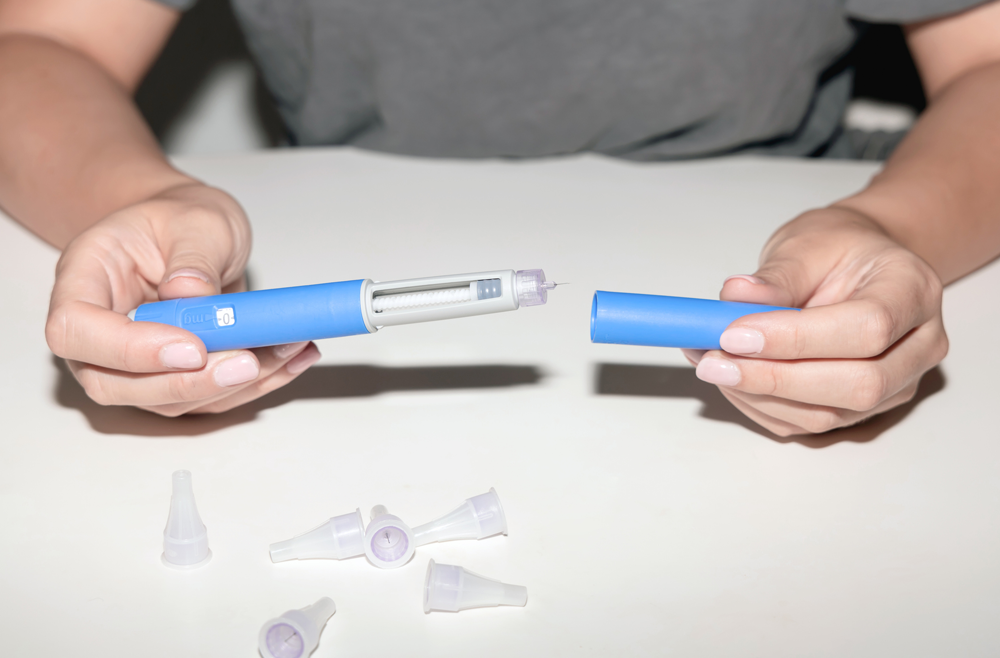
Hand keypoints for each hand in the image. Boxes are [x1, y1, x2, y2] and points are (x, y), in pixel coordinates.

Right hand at [45, 182, 320, 415]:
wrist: (190, 233)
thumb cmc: (179, 220)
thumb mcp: (195, 219)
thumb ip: (193, 256)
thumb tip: (191, 295)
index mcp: (83, 280)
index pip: (75, 330)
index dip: (128, 349)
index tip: (191, 346)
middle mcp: (97, 332)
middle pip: (115, 383)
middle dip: (188, 383)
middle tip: (248, 363)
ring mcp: (131, 364)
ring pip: (168, 400)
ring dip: (234, 386)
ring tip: (289, 348)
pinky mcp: (172, 379)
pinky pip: (207, 398)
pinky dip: (255, 386)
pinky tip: (292, 359)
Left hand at [683, 207, 947, 435]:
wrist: (858, 267)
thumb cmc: (838, 250)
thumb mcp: (806, 244)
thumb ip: (775, 276)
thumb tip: (735, 297)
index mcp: (912, 291)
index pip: (866, 328)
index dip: (796, 338)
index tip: (734, 334)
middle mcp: (917, 346)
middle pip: (857, 384)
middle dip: (773, 378)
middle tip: (714, 361)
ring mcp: (895, 385)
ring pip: (827, 414)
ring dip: (758, 395)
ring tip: (711, 363)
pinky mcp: (861, 410)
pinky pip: (806, 423)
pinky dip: (759, 404)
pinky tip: (730, 377)